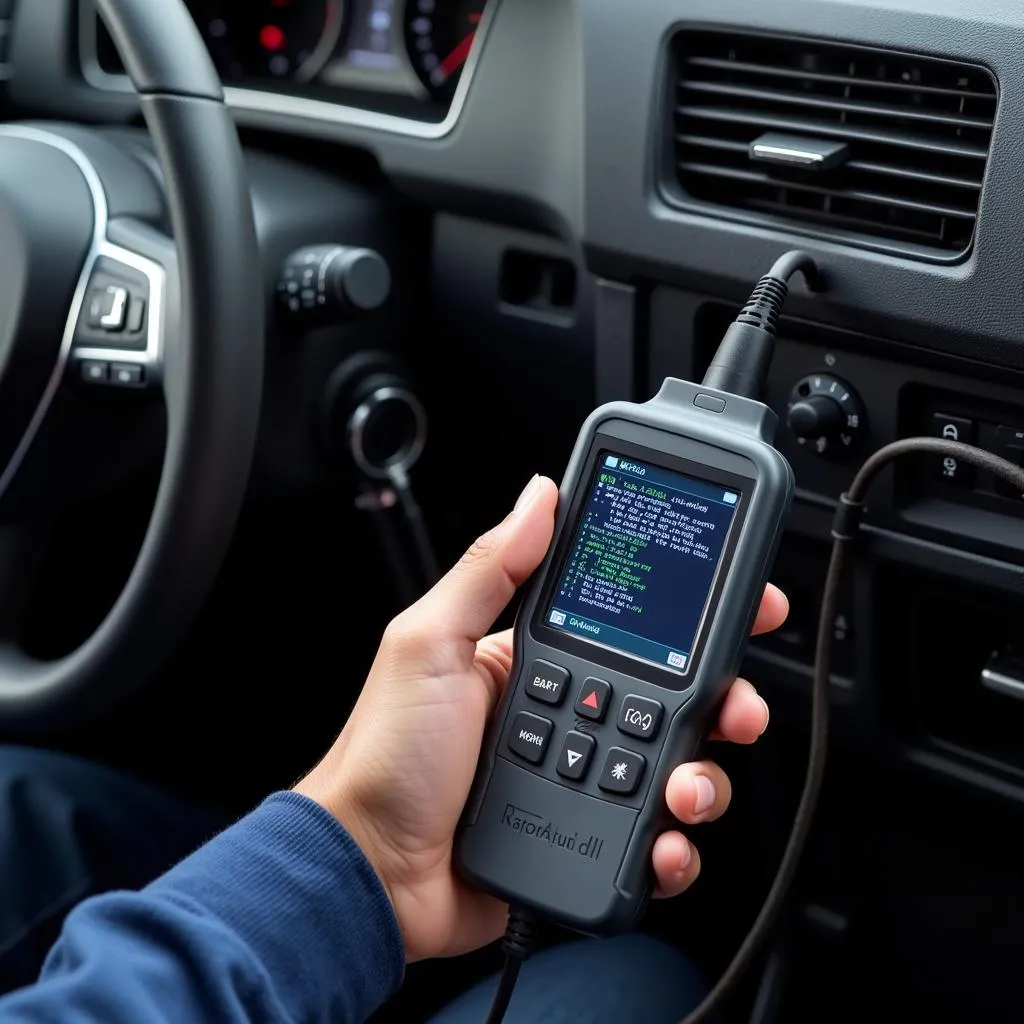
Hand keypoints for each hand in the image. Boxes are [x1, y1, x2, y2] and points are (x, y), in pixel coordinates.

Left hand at [294, 474, 786, 962]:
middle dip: (723, 699)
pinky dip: (675, 846)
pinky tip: (664, 842)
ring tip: (684, 789)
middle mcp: (569, 713)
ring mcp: (581, 778)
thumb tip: (537, 496)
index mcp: (537, 659)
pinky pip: (652, 839)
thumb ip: (487, 570)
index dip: (690, 614)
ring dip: (704, 777)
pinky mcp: (587, 839)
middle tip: (737, 706)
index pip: (631, 623)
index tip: (743, 604)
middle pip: (674, 698)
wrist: (370, 870)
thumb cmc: (384, 754)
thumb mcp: (428, 643)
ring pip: (676, 768)